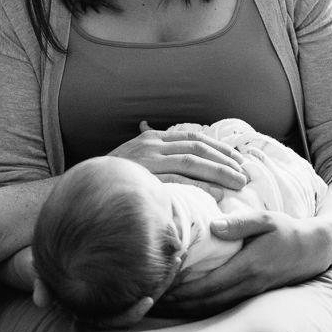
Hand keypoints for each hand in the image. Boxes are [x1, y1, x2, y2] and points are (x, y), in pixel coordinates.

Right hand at [108, 122, 248, 195]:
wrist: (87, 187)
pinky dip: (200, 186)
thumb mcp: (135, 156)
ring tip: (238, 183)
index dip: (218, 148)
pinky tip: (216, 193)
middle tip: (244, 174)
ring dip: (219, 172)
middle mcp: (152, 145)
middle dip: (224, 160)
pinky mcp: (145, 178)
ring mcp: (148, 161)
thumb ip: (154, 149)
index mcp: (153, 138)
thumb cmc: (114, 175)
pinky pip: (178, 181)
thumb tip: (165, 140)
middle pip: (197, 148)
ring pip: (192, 162)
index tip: (237, 159)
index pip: (193, 137)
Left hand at [155, 209, 331, 317]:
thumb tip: (213, 225)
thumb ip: (240, 222)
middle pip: (207, 301)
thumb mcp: (266, 219)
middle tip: (154, 297)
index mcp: (248, 265)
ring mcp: (250, 292)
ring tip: (164, 302)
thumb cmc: (287, 230)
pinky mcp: (251, 293)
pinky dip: (203, 306)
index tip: (163, 284)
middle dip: (179, 302)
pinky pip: (222, 304)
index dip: (184, 288)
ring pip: (213, 306)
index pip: (209, 283)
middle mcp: (247, 284)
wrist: (313, 249)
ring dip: (188, 307)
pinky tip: (188, 301)